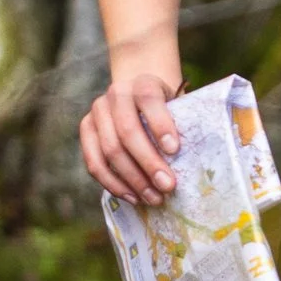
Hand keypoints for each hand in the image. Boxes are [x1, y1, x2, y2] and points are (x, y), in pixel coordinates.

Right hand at [79, 66, 183, 205]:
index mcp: (143, 82)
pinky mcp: (86, 129)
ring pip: (109, 150)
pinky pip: (94, 163)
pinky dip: (114, 184)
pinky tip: (133, 197)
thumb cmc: (166, 108)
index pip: (149, 99)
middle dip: (149, 163)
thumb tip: (194, 163)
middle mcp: (116, 93)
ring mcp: (97, 111)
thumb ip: (182, 125)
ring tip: (153, 198)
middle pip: (127, 131)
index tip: (175, 150)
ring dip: (132, 179)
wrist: (138, 96)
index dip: (161, 124)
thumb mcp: (177, 106)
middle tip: (168, 186)